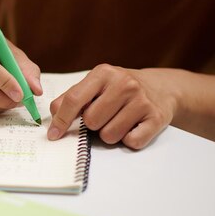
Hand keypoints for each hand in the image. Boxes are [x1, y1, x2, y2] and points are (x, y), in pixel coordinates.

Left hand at [48, 64, 178, 149]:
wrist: (161, 87)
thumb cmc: (120, 88)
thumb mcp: (96, 84)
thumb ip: (73, 97)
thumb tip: (54, 114)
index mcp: (104, 73)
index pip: (74, 99)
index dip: (61, 120)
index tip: (53, 134)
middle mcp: (124, 84)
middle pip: (91, 121)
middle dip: (92, 125)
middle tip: (104, 116)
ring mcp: (142, 100)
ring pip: (109, 135)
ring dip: (110, 134)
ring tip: (118, 120)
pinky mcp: (157, 118)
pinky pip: (132, 142)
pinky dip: (128, 140)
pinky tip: (133, 127)